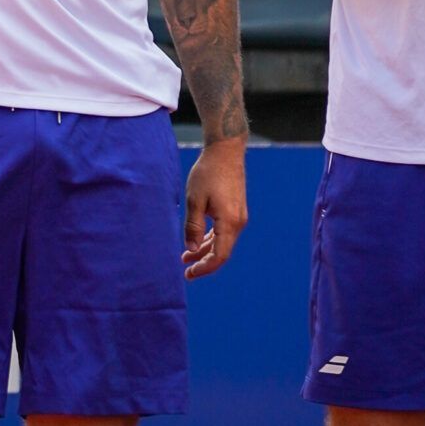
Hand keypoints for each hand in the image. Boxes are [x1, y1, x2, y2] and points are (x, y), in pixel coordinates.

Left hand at [182, 136, 247, 279]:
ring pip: (223, 242)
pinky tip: (197, 242)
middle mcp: (238, 222)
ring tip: (186, 257)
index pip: (220, 256)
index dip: (205, 268)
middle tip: (186, 272)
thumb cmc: (207, 173)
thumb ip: (193, 227)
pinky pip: (224, 232)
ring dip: (205, 251)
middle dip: (204, 263)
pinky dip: (211, 240)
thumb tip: (191, 249)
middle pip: (222, 252)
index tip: (189, 274)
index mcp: (229, 222)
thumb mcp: (194, 200)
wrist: (225, 152)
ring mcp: (239, 217)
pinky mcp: (236, 211)